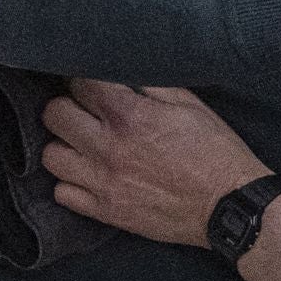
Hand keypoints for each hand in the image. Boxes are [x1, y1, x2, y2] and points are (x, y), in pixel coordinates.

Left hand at [41, 82, 269, 247]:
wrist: (229, 206)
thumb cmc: (214, 150)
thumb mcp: (189, 103)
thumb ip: (148, 83)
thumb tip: (118, 68)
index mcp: (129, 116)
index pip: (79, 84)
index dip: (83, 78)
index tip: (92, 83)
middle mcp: (108, 148)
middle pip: (54, 116)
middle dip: (66, 106)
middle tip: (83, 110)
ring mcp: (103, 183)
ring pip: (51, 157)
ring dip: (64, 145)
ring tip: (83, 144)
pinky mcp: (106, 212)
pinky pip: (62, 194)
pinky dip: (70, 182)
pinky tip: (88, 174)